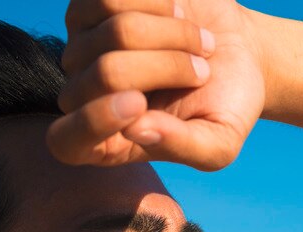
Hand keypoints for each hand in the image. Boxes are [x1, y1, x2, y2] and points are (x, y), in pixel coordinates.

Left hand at [47, 0, 266, 170]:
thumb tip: (136, 129)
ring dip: (170, 32)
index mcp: (107, 141)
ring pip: (115, 28)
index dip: (93, 122)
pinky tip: (175, 13)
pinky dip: (158, 2)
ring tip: (195, 42)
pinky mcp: (91, 7)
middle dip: (167, 66)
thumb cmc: (226, 104)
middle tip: (203, 71)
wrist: (237, 51)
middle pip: (107, 73)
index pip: (66, 142)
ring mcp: (82, 46)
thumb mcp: (219, 142)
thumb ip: (182, 147)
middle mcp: (84, 95)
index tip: (138, 104)